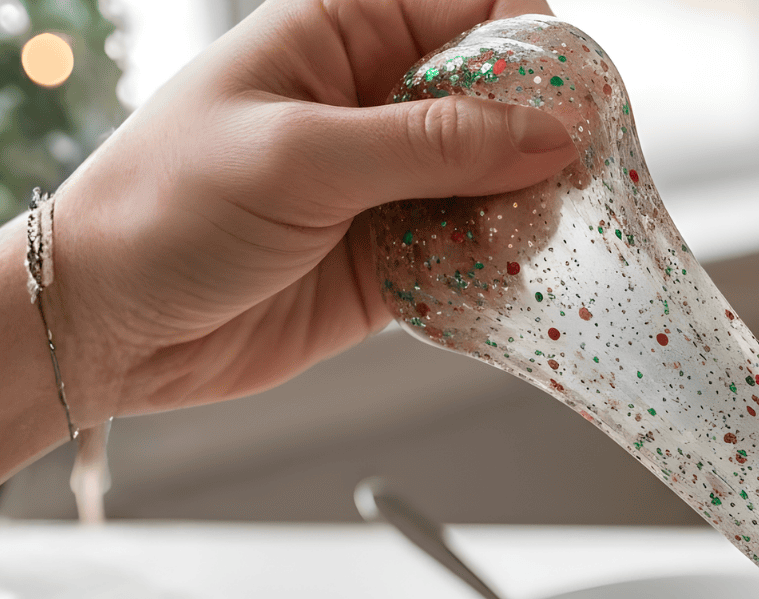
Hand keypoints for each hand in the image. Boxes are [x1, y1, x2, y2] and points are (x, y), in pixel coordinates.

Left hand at [2, 0, 575, 473]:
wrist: (106, 324)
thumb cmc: (165, 209)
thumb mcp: (302, 158)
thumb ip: (434, 145)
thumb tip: (551, 133)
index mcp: (341, 35)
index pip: (471, 10)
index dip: (531, 46)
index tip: (570, 101)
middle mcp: (373, 104)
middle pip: (501, 101)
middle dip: (541, 140)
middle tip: (567, 181)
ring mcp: (387, 184)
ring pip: (498, 183)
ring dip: (523, 212)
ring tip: (525, 239)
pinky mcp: (394, 260)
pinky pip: (473, 255)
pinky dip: (496, 270)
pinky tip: (498, 282)